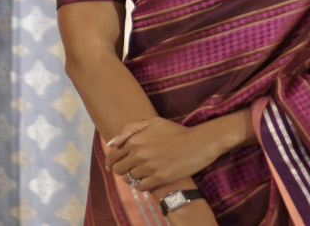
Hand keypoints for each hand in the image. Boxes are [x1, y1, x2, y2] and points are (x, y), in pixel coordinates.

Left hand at [105, 118, 224, 191]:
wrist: (198, 143)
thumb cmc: (176, 132)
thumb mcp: (154, 122)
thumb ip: (130, 128)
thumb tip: (112, 143)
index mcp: (135, 140)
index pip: (113, 155)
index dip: (111, 161)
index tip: (112, 164)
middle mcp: (138, 154)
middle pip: (118, 169)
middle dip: (121, 169)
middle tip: (128, 169)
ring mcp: (148, 167)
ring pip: (129, 179)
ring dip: (132, 177)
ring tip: (140, 173)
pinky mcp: (158, 178)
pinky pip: (140, 187)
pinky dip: (141, 185)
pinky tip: (147, 180)